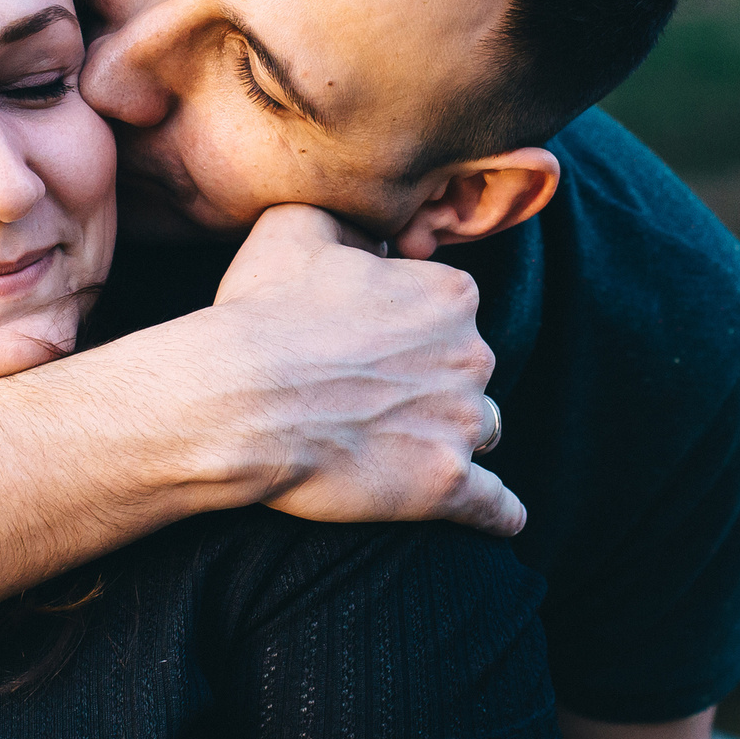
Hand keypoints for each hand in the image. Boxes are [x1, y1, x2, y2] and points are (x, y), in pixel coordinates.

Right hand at [207, 205, 523, 535]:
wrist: (238, 401)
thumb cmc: (262, 314)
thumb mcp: (294, 229)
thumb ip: (344, 219)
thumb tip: (366, 230)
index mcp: (448, 293)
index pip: (449, 309)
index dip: (406, 325)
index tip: (367, 340)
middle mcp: (471, 353)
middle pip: (467, 368)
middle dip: (431, 379)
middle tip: (369, 393)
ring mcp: (462, 422)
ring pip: (480, 428)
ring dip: (452, 434)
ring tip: (406, 446)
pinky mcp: (446, 486)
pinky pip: (494, 505)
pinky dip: (498, 512)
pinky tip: (501, 519)